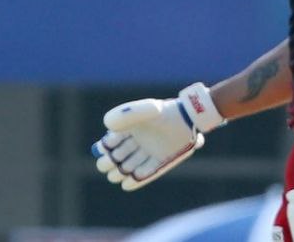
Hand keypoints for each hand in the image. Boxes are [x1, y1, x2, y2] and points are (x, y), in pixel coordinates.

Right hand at [91, 83, 224, 190]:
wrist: (188, 119)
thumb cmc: (166, 112)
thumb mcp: (146, 110)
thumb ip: (127, 114)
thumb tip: (107, 125)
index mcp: (130, 127)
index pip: (110, 141)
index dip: (104, 147)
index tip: (104, 148)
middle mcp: (138, 141)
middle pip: (117, 156)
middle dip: (108, 162)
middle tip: (109, 163)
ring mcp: (149, 152)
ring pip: (129, 166)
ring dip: (120, 172)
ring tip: (120, 172)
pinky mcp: (161, 161)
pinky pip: (145, 174)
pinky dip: (136, 180)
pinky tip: (127, 183)